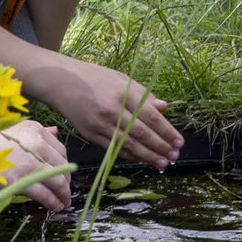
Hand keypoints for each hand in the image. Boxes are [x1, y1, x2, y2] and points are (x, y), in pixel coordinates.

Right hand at [0, 117, 73, 210]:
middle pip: (63, 167)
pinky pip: (45, 195)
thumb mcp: (15, 129)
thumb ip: (36, 132)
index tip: (64, 174)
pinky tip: (54, 207)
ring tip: (63, 202)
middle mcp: (38, 145)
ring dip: (63, 195)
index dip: (65, 165)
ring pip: (58, 182)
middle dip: (66, 182)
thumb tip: (55, 132)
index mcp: (36, 131)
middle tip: (64, 191)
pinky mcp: (21, 181)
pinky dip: (53, 202)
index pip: (61, 150)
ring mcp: (30, 163)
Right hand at [47, 59, 183, 167]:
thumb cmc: (95, 78)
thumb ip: (144, 95)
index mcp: (123, 93)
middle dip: (160, 147)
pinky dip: (129, 155)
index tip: (179, 141)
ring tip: (162, 163)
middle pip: (141, 133)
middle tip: (174, 157)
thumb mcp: (122, 79)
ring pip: (128, 145)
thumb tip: (164, 108)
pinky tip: (142, 159)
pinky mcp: (90, 135)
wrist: (61, 82)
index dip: (166, 131)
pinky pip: (113, 148)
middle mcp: (112, 111)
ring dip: (147, 156)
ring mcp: (100, 124)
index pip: (150, 116)